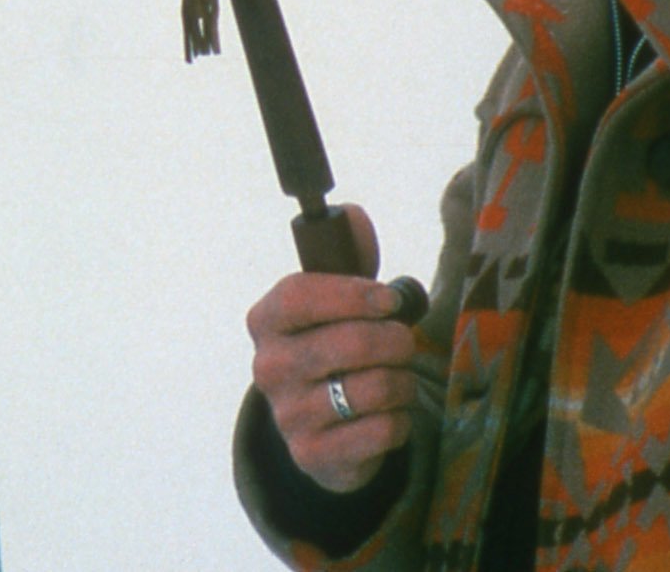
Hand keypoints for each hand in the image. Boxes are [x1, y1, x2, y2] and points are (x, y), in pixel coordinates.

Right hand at [245, 205, 423, 493]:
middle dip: (396, 340)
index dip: (354, 294)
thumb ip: (348, 254)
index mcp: (265, 320)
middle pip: (351, 343)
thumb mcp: (334, 300)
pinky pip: (382, 430)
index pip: (302, 296)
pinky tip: (388, 414)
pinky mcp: (312, 454)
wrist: (317, 425)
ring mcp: (287, 414)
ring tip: (396, 378)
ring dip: (402, 381)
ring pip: (374, 388)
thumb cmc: (331, 346)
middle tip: (404, 341)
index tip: (390, 299)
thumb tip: (355, 214)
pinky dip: (399, 420)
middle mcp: (268, 367)